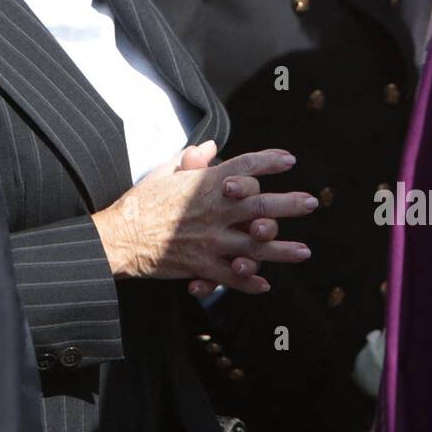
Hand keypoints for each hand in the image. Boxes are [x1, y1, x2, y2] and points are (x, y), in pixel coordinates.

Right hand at [91, 146, 316, 294]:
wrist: (120, 238)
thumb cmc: (140, 203)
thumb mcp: (163, 172)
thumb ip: (190, 160)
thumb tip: (209, 147)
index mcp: (205, 185)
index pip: (245, 167)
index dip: (269, 162)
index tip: (289, 160)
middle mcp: (214, 211)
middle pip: (260, 206)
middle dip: (289, 204)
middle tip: (311, 202)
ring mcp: (210, 241)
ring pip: (255, 246)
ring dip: (282, 249)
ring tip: (303, 251)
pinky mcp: (202, 266)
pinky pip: (232, 277)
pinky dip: (249, 281)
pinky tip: (264, 284)